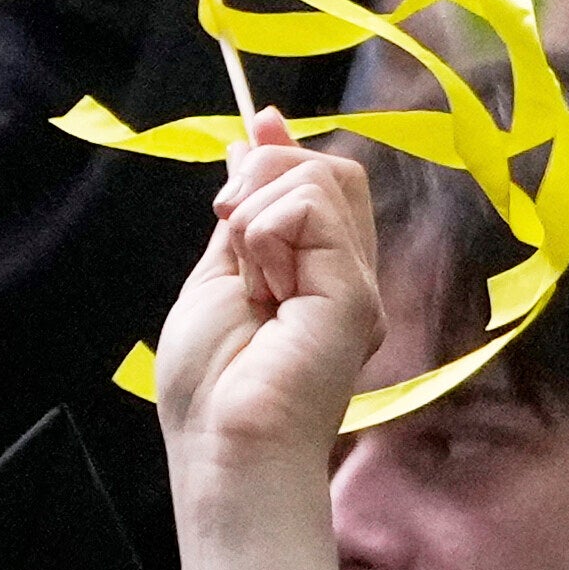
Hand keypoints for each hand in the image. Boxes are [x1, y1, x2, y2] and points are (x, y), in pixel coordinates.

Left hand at [156, 117, 386, 493]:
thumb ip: (245, 216)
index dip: (286, 150)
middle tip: (228, 226)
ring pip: (322, 178)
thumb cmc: (211, 385)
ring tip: (249, 276)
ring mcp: (357, 283)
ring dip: (259, 212)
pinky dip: (266, 234)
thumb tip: (253, 143)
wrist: (227, 444)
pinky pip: (308, 210)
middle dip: (267, 173)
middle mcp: (348, 276)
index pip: (322, 184)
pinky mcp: (355, 291)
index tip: (260, 125)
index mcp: (317, 275)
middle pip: (332, 170)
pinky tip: (263, 287)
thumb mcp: (216, 277)